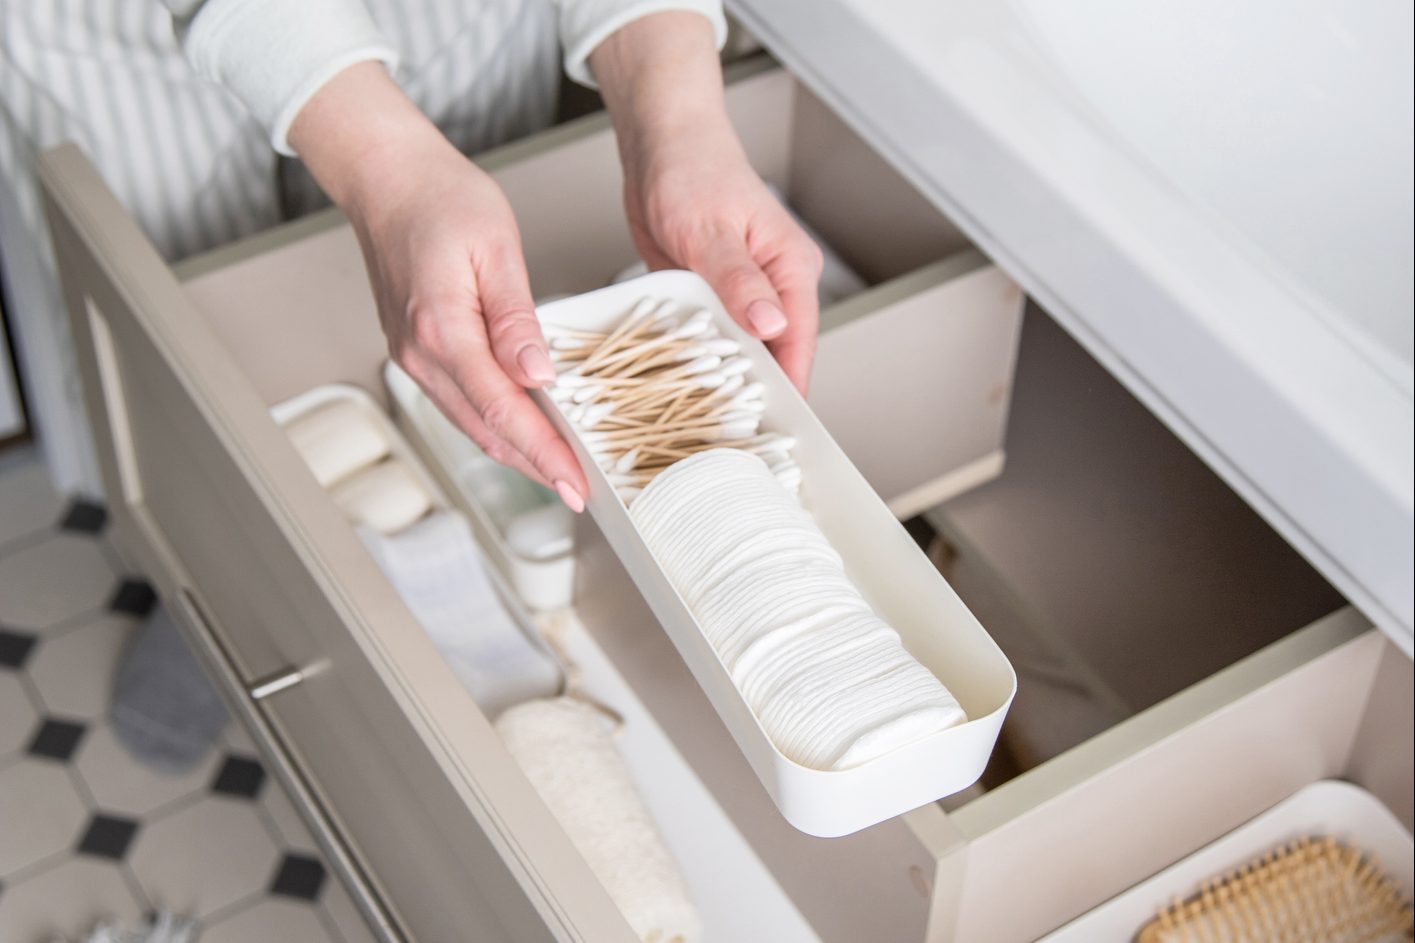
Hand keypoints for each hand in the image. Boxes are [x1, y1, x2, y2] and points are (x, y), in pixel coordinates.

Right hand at [289, 64, 586, 509]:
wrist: (386, 178)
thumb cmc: (440, 198)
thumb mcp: (496, 249)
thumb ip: (517, 319)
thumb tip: (538, 375)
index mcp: (441, 329)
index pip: (503, 411)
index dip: (544, 453)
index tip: (575, 483)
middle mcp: (419, 353)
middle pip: (485, 430)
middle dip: (534, 467)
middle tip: (579, 491)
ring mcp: (412, 356)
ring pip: (470, 423)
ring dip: (515, 452)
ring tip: (558, 471)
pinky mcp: (414, 351)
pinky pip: (458, 403)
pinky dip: (494, 426)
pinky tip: (522, 431)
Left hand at [591, 14, 822, 393]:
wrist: (661, 145)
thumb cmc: (693, 171)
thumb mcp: (712, 230)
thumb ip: (740, 281)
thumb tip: (772, 327)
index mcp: (790, 271)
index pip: (798, 344)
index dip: (789, 388)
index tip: (777, 431)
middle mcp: (773, 288)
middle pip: (773, 355)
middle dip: (754, 394)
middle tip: (728, 441)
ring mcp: (742, 296)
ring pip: (739, 352)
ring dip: (722, 382)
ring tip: (703, 426)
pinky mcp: (711, 297)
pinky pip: (709, 338)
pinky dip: (698, 361)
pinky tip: (680, 389)